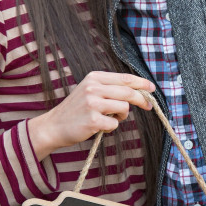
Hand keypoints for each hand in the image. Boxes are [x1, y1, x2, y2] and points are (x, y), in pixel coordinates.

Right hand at [28, 71, 153, 160]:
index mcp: (94, 78)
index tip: (152, 88)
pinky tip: (99, 126)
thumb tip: (137, 91)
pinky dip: (111, 127)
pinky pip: (114, 124)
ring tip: (110, 119)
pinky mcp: (92, 120)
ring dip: (122, 117)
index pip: (125, 78)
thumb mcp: (89, 91)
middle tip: (148, 106)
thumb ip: (109, 89)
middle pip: (128, 92)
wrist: (53, 126)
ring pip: (124, 108)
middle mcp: (93, 88)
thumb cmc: (75, 110)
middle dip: (142, 100)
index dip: (141, 83)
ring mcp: (92, 103)